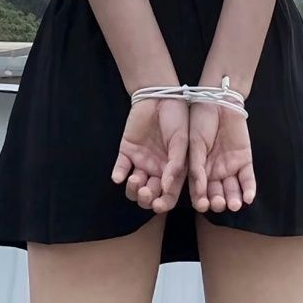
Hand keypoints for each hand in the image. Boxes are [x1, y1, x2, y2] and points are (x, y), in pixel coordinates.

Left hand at [111, 97, 188, 212]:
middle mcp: (157, 170)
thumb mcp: (183, 141)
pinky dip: (119, 175)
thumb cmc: (177, 118)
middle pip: (150, 194)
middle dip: (146, 198)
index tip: (158, 206)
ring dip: (133, 189)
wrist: (160, 96)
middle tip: (146, 192)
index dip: (163, 203)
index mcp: (174, 170)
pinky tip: (120, 176)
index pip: (168, 195)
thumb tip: (167, 188)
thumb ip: (176, 164)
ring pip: (134, 186)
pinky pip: (121, 168)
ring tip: (136, 179)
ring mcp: (141, 162)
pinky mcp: (127, 152)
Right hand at [188, 101, 256, 212]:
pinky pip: (247, 179)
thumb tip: (197, 191)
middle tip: (217, 203)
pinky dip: (248, 190)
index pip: (199, 190)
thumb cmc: (200, 121)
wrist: (219, 101)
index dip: (200, 199)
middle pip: (216, 193)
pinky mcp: (244, 161)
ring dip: (233, 199)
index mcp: (198, 169)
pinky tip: (247, 199)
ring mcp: (230, 167)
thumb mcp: (194, 143)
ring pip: (232, 189)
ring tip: (233, 204)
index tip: (201, 205)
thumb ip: (195, 167)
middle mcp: (213, 171)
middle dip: (217, 201)